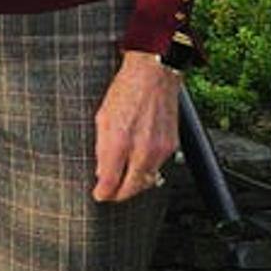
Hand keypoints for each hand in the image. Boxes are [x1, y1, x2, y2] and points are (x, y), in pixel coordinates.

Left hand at [92, 50, 180, 202]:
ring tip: (123, 182)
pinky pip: (158, 168)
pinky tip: (138, 165)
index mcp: (120, 141)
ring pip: (147, 181)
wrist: (154, 74)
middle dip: (118, 195)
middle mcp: (142, 150)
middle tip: (110, 194)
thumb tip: (102, 171)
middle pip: (131, 189)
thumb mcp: (102, 117)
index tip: (99, 195)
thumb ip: (102, 148)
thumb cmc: (126, 90)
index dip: (103, 193)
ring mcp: (159, 150)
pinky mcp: (171, 146)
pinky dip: (147, 171)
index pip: (111, 182)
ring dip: (134, 185)